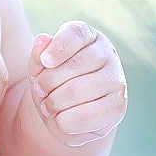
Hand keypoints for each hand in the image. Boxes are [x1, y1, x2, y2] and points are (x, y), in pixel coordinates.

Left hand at [28, 21, 126, 148]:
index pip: (76, 34)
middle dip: (48, 81)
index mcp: (89, 36)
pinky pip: (85, 115)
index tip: (45, 61)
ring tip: (47, 105)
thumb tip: (41, 40)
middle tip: (39, 90)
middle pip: (75, 65)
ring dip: (54, 102)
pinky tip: (59, 119)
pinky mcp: (117, 107)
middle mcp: (107, 54)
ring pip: (78, 91)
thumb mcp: (40, 67)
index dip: (59, 47)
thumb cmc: (54, 81)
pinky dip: (64, 120)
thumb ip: (38, 54)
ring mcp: (117, 80)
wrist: (68, 112)